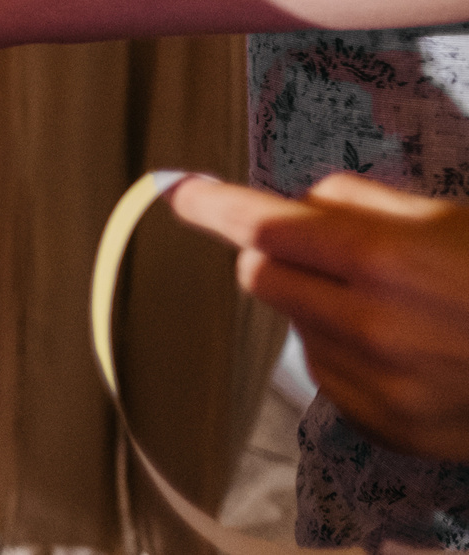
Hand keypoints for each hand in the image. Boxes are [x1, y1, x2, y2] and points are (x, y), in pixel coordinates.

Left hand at [172, 173, 468, 462]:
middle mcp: (369, 329)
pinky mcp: (386, 428)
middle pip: (261, 277)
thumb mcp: (450, 216)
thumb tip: (299, 204)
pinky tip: (407, 350)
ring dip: (320, 307)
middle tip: (326, 250)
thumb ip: (362, 203)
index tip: (178, 191)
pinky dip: (347, 354)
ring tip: (398, 306)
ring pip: (296, 327)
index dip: (214, 205)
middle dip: (275, 254)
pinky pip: (330, 376)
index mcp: (384, 263)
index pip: (264, 226)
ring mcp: (376, 387)